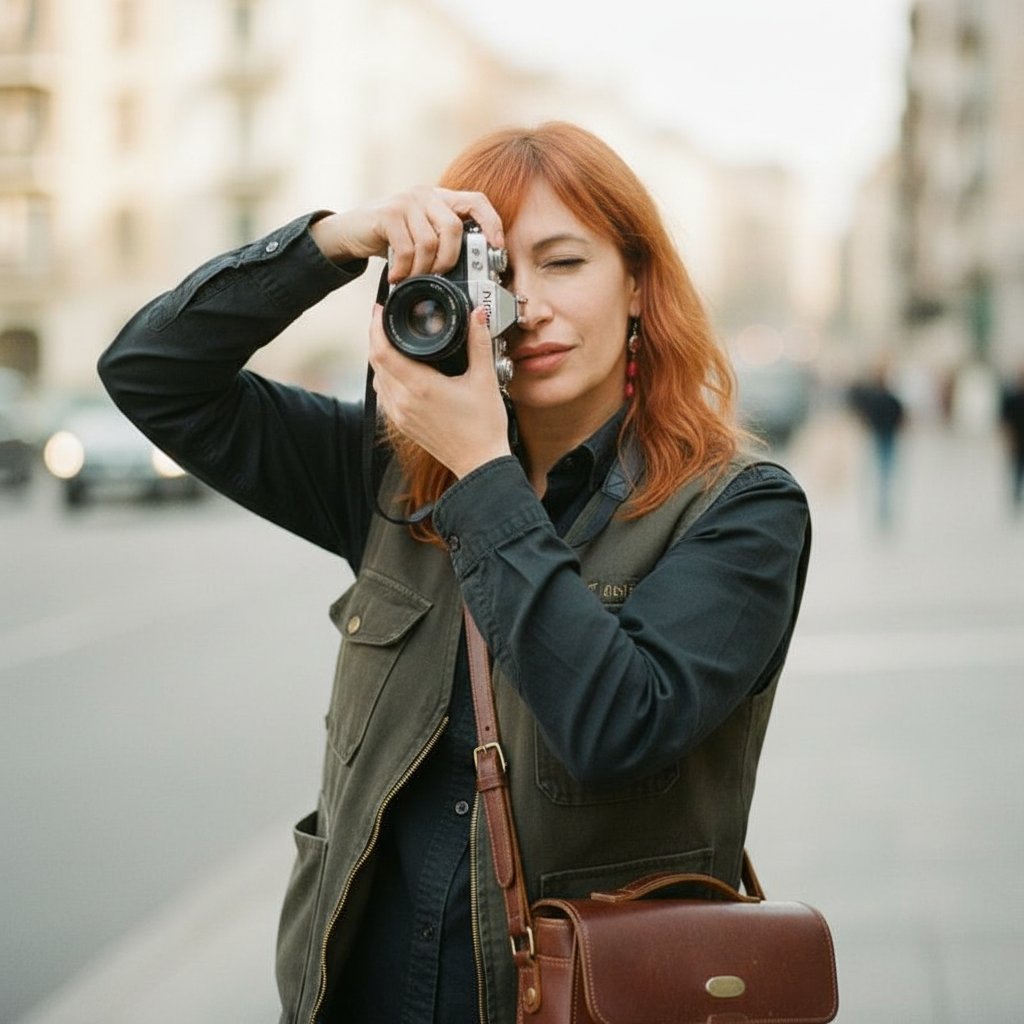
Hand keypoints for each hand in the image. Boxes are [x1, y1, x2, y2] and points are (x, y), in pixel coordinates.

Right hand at [310, 187, 503, 281]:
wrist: (352, 232)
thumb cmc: (391, 238)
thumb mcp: (421, 234)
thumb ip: (443, 241)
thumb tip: (474, 269)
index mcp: (441, 198)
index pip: (477, 201)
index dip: (491, 223)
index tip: (497, 247)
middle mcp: (426, 194)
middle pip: (453, 228)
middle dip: (448, 260)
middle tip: (436, 275)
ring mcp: (406, 202)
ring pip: (430, 242)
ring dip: (423, 269)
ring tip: (412, 278)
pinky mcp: (388, 214)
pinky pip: (408, 249)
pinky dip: (405, 270)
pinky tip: (397, 276)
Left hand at [368, 304, 511, 478]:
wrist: (480, 463)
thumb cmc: (484, 426)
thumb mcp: (485, 379)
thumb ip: (478, 342)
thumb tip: (476, 315)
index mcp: (421, 387)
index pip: (383, 350)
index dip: (376, 326)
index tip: (380, 309)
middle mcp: (404, 401)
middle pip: (375, 361)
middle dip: (376, 336)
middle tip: (384, 318)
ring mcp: (400, 415)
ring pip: (377, 378)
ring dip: (379, 356)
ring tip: (390, 339)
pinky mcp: (402, 424)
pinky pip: (384, 394)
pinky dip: (385, 376)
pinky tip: (399, 369)